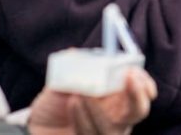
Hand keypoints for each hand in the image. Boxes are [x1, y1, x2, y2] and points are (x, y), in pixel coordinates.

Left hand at [27, 67, 156, 134]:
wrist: (37, 126)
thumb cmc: (54, 101)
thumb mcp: (61, 81)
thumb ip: (71, 68)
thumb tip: (73, 53)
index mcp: (115, 94)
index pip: (141, 89)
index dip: (143, 82)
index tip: (133, 73)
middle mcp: (115, 115)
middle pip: (138, 111)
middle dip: (136, 97)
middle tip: (128, 80)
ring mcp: (104, 131)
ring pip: (113, 127)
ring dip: (98, 108)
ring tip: (78, 94)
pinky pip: (94, 133)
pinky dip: (83, 118)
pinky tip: (72, 104)